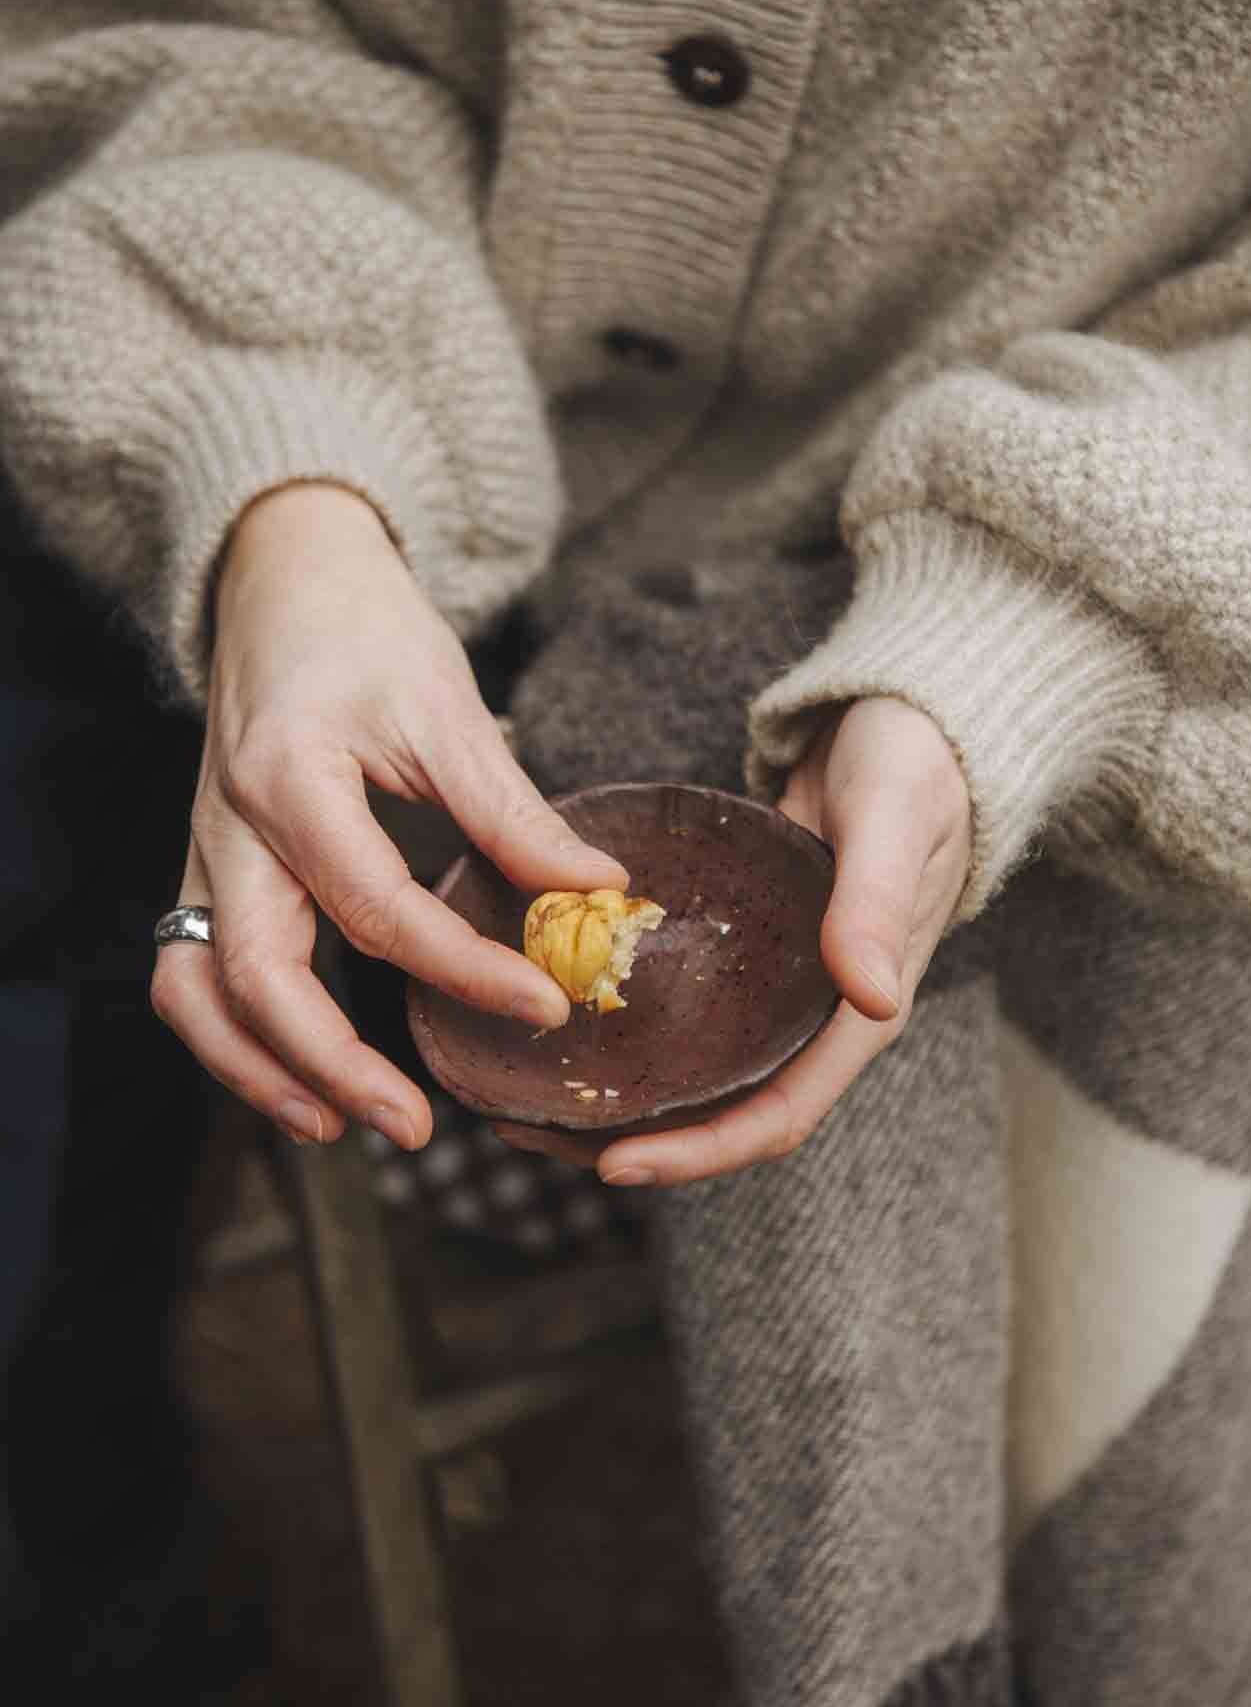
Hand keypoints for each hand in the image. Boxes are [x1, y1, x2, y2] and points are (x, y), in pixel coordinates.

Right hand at [151, 482, 626, 1150]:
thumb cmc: (364, 628)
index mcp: (291, 778)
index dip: (467, 970)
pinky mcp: (209, 874)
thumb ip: (513, 811)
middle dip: (332, 1067)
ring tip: (340, 1126)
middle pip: (257, 979)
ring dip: (261, 1072)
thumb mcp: (447, 706)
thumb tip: (598, 892)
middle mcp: (227, 829)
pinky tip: (307, 1079)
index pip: (379, 907)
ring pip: (197, 994)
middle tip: (418, 1128)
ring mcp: (202, 856)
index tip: (548, 1006)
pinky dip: (240, 1039)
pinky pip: (196, 976)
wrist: (283, 579)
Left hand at [494, 697, 971, 1184]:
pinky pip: (685, 1007)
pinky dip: (628, 1022)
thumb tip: (871, 998)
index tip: (615, 1163)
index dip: (700, 1151)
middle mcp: (815, 1016)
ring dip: (621, 1090)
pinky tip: (559, 1007)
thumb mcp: (893, 825)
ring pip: (696, 1067)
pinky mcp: (748, 952)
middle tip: (534, 1133)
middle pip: (723, 1110)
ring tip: (527, 1093)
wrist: (913, 723)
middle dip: (639, 1138)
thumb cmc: (916, 770)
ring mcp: (779, 986)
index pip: (778, 1115)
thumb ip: (876, 905)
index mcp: (859, 1014)